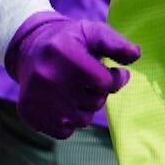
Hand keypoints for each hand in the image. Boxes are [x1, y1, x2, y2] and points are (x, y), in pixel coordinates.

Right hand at [5, 12, 139, 138]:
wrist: (29, 50)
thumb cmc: (68, 41)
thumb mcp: (91, 32)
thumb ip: (115, 43)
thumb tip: (135, 55)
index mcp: (64, 52)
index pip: (104, 82)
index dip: (115, 79)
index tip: (114, 73)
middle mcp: (48, 76)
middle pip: (95, 102)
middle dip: (98, 92)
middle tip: (88, 80)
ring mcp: (37, 98)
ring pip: (82, 120)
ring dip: (85, 108)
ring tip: (75, 91)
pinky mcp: (30, 115)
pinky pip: (65, 132)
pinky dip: (69, 121)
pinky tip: (62, 103)